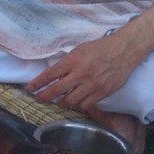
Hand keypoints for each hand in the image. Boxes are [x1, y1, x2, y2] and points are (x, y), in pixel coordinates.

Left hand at [28, 31, 142, 112]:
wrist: (123, 51)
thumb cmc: (101, 48)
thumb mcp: (80, 49)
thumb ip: (68, 62)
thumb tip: (54, 74)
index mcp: (73, 60)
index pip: (50, 74)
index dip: (38, 83)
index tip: (29, 88)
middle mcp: (80, 74)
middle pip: (56, 91)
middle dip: (44, 96)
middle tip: (38, 98)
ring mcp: (91, 85)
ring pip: (70, 101)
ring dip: (61, 103)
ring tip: (59, 101)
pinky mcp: (102, 93)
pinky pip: (85, 105)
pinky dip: (78, 105)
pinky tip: (76, 102)